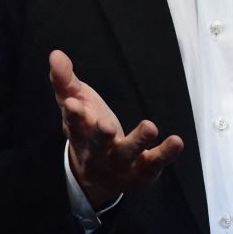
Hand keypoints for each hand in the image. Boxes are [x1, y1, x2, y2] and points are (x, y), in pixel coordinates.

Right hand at [49, 50, 183, 207]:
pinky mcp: (142, 171)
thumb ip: (65, 82)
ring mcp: (120, 165)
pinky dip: (165, 153)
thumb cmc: (87, 131)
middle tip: (106, 125)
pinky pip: (154, 162)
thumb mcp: (76, 105)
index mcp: (80, 134)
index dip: (74, 116)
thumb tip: (55, 54)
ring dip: (138, 141)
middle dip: (100, 135)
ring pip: (127, 154)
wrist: (99, 179)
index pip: (74, 126)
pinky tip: (177, 141)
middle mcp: (97, 153)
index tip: (72, 105)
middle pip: (97, 145)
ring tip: (150, 126)